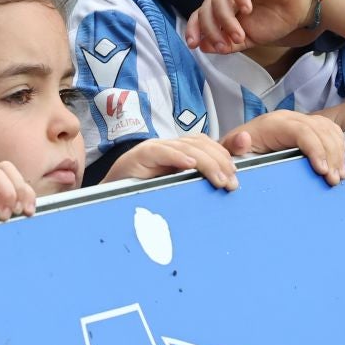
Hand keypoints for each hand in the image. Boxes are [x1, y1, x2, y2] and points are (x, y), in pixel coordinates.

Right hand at [103, 134, 239, 190]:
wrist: (108, 200)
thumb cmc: (143, 198)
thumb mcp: (175, 190)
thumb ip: (194, 183)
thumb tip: (222, 186)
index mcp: (177, 153)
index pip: (205, 144)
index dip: (223, 155)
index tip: (236, 175)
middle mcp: (167, 146)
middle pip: (199, 144)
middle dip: (220, 161)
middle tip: (231, 182)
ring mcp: (153, 149)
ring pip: (185, 147)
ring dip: (206, 163)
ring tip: (219, 179)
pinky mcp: (139, 155)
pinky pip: (160, 151)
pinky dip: (177, 157)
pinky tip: (190, 166)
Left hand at [186, 0, 318, 53]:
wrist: (305, 5)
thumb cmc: (279, 18)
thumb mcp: (251, 37)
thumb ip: (229, 42)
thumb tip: (204, 46)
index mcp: (224, 5)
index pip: (201, 15)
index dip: (195, 29)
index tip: (193, 45)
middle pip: (206, 8)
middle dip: (212, 29)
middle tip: (224, 45)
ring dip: (226, 19)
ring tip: (240, 34)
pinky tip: (246, 10)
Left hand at [220, 109, 344, 185]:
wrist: (239, 144)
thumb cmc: (237, 150)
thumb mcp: (230, 149)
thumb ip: (234, 146)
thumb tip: (243, 139)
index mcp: (274, 123)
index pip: (302, 131)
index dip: (315, 148)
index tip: (322, 170)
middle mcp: (290, 119)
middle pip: (320, 130)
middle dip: (331, 155)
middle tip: (334, 179)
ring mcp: (301, 122)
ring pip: (328, 130)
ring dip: (338, 152)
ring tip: (340, 175)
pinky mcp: (308, 129)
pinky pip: (330, 130)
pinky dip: (339, 144)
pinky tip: (342, 160)